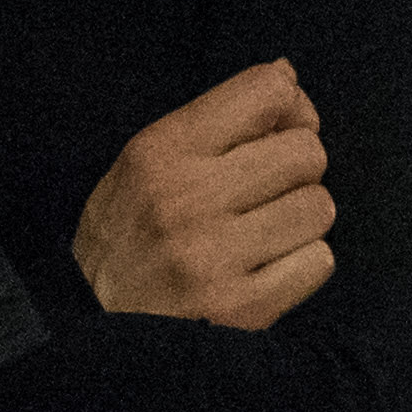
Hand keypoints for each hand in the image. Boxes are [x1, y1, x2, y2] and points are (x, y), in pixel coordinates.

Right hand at [74, 59, 335, 329]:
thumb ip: (212, 120)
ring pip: (319, 207)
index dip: (291, 108)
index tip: (277, 133)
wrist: (92, 335)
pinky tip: (267, 269)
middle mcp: (188, 199)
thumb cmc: (125, 241)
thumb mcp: (142, 166)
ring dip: (301, 220)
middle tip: (267, 194)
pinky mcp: (242, 309)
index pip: (267, 91)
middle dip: (298, 170)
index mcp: (161, 152)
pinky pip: (318, 262)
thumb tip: (288, 76)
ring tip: (263, 234)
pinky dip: (302, 265)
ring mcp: (215, 257)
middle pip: (307, 150)